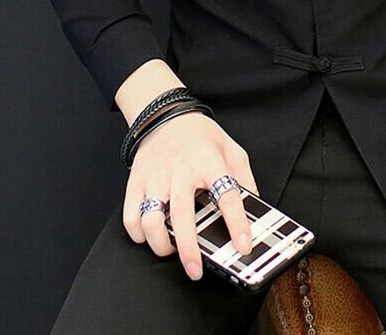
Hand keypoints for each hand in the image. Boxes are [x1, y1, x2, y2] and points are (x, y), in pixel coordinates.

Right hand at [121, 110, 258, 280]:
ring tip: (172, 252)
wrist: (166, 115)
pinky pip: (131, 216)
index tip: (243, 245)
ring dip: (160, 244)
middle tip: (195, 270)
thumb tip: (254, 209)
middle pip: (182, 215)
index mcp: (209, 160)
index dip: (237, 223)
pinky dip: (138, 234)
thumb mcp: (232, 149)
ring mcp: (155, 177)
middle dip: (188, 249)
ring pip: (150, 220)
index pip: (227, 194)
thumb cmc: (201, 136)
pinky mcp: (135, 182)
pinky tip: (150, 237)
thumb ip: (244, 178)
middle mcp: (180, 170)